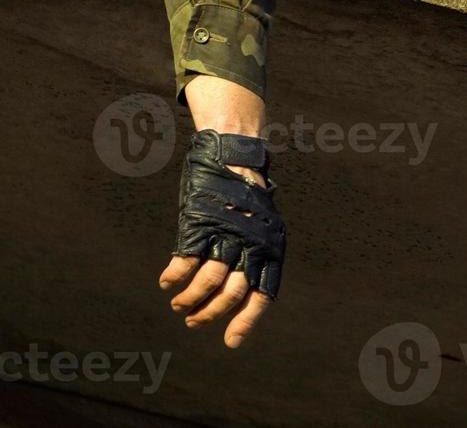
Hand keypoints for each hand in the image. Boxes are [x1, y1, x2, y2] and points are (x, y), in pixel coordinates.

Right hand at [160, 77, 279, 348]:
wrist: (234, 154)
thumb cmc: (246, 197)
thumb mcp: (259, 227)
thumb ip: (252, 257)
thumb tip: (241, 295)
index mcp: (270, 247)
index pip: (263, 293)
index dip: (247, 320)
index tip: (229, 342)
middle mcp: (251, 243)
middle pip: (232, 293)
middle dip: (210, 314)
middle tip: (193, 322)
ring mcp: (225, 232)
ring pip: (207, 281)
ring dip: (189, 299)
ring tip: (178, 303)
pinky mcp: (201, 223)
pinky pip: (185, 260)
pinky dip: (174, 277)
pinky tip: (166, 282)